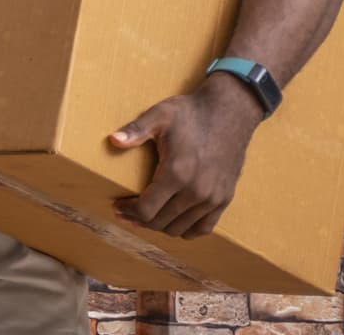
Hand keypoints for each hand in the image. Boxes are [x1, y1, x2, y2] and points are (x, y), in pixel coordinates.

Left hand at [108, 74, 262, 238]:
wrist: (230, 112)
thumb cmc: (191, 113)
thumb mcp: (159, 115)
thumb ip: (136, 130)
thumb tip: (113, 140)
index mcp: (176, 173)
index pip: (146, 210)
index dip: (128, 211)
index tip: (117, 206)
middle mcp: (196, 191)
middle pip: (160, 222)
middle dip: (139, 220)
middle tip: (127, 212)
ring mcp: (212, 198)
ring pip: (180, 229)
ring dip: (160, 226)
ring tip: (147, 216)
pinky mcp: (224, 198)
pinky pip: (203, 228)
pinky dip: (186, 230)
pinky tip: (173, 222)